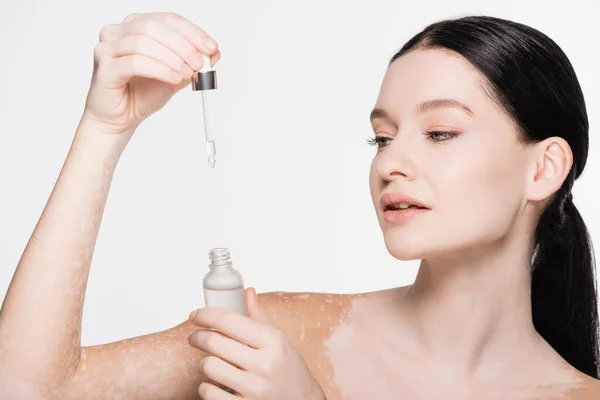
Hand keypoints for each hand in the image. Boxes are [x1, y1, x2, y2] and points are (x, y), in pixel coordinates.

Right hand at [83, 12, 220, 135]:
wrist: (119, 119)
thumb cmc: (141, 94)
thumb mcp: (175, 75)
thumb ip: (191, 62)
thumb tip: (213, 53)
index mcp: (134, 26)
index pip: (167, 19)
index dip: (192, 32)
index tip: (211, 47)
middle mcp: (117, 32)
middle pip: (155, 27)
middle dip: (183, 45)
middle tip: (200, 62)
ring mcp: (107, 48)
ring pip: (144, 42)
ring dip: (173, 58)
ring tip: (188, 73)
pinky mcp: (105, 68)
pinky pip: (136, 62)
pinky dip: (161, 69)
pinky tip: (174, 78)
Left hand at [188, 288, 325, 399]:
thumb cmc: (289, 371)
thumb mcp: (281, 342)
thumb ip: (260, 318)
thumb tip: (247, 291)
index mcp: (274, 342)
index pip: (230, 321)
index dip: (206, 315)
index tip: (195, 315)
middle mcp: (265, 365)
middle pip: (214, 342)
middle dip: (197, 337)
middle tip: (194, 337)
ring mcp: (255, 389)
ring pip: (209, 367)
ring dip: (204, 363)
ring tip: (211, 362)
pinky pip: (208, 393)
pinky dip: (205, 387)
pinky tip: (214, 384)